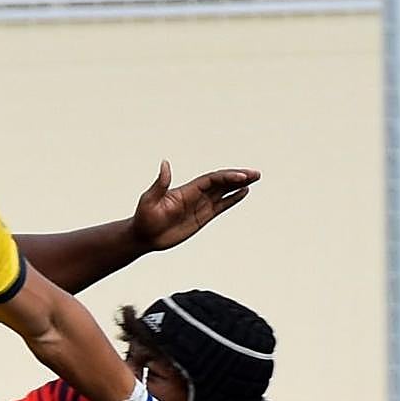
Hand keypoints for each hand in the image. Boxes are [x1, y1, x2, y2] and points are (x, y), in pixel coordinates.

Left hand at [130, 161, 260, 251]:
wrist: (144, 236)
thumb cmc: (144, 218)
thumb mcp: (149, 200)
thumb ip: (160, 184)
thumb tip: (165, 164)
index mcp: (186, 190)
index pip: (211, 180)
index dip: (227, 177)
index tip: (242, 177)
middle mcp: (195, 195)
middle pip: (221, 183)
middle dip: (238, 178)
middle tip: (256, 174)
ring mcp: (200, 206)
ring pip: (223, 192)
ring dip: (239, 185)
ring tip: (255, 179)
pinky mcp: (202, 218)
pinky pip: (220, 206)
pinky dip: (232, 199)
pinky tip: (243, 192)